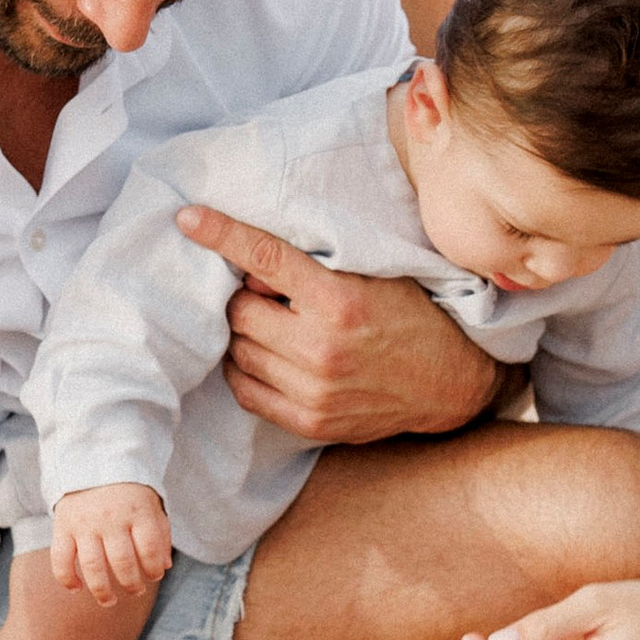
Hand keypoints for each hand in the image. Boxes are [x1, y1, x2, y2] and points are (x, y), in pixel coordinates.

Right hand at [52, 481, 171, 606]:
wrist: (92, 459)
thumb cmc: (128, 490)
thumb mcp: (151, 504)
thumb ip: (160, 534)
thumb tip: (164, 567)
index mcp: (138, 511)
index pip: (150, 550)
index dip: (154, 569)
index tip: (154, 574)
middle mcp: (111, 518)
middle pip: (122, 563)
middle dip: (132, 585)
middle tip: (135, 591)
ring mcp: (85, 523)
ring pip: (93, 567)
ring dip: (102, 591)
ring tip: (109, 601)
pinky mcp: (63, 526)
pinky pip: (60, 559)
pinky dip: (66, 578)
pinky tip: (76, 589)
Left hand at [177, 204, 500, 444]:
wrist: (450, 384)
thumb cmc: (413, 318)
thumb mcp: (375, 275)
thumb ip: (315, 268)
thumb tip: (250, 269)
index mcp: (340, 301)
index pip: (263, 258)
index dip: (221, 233)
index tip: (188, 218)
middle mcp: (322, 348)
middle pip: (240, 310)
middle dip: (247, 297)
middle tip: (272, 296)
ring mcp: (313, 390)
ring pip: (238, 350)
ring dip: (247, 334)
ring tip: (279, 328)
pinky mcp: (309, 422)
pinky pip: (246, 390)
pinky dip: (247, 369)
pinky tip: (272, 357)